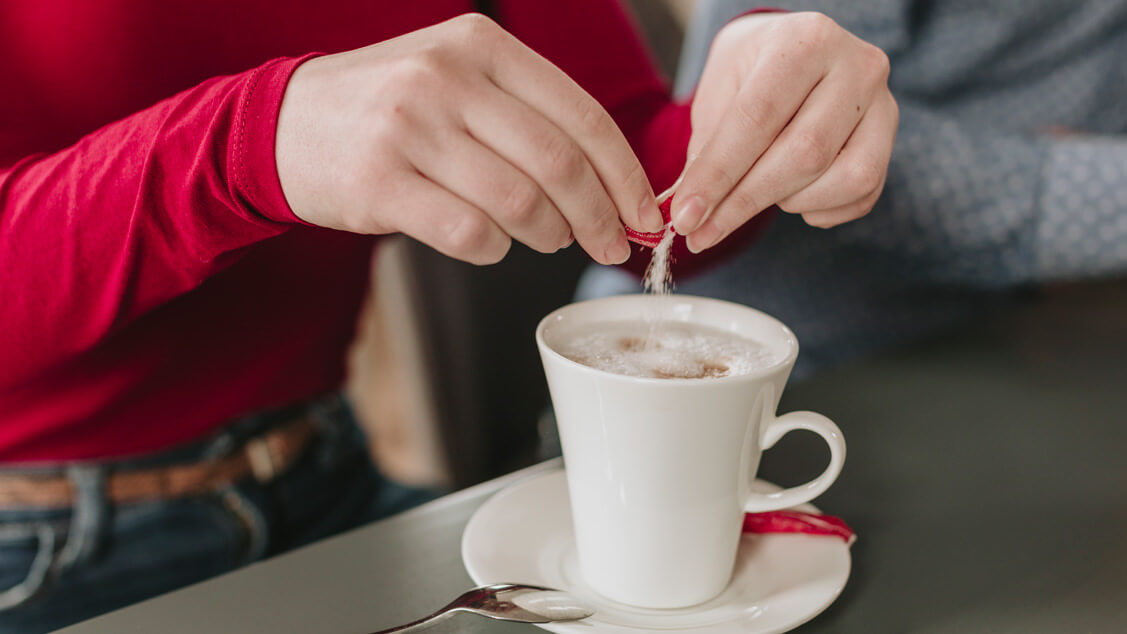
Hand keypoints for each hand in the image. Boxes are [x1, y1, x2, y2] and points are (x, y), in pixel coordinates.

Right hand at [276, 14, 661, 264]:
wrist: (283, 123)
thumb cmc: (389, 109)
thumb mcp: (456, 79)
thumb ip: (526, 114)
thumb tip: (610, 182)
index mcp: (480, 46)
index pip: (581, 115)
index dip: (624, 174)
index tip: (644, 213)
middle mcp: (446, 78)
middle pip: (558, 164)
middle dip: (599, 216)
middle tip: (611, 245)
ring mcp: (409, 128)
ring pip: (519, 203)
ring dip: (548, 235)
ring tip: (547, 239)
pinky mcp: (379, 182)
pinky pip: (469, 233)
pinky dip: (494, 250)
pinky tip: (489, 243)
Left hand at [673, 12, 898, 251]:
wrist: (794, 55)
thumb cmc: (750, 74)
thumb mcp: (718, 94)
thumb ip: (707, 149)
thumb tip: (690, 212)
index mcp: (805, 40)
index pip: (758, 118)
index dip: (718, 175)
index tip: (685, 217)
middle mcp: (857, 66)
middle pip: (804, 153)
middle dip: (745, 202)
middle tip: (700, 232)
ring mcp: (884, 104)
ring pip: (844, 178)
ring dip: (790, 201)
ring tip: (758, 191)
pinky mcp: (890, 139)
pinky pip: (863, 194)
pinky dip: (820, 210)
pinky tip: (793, 196)